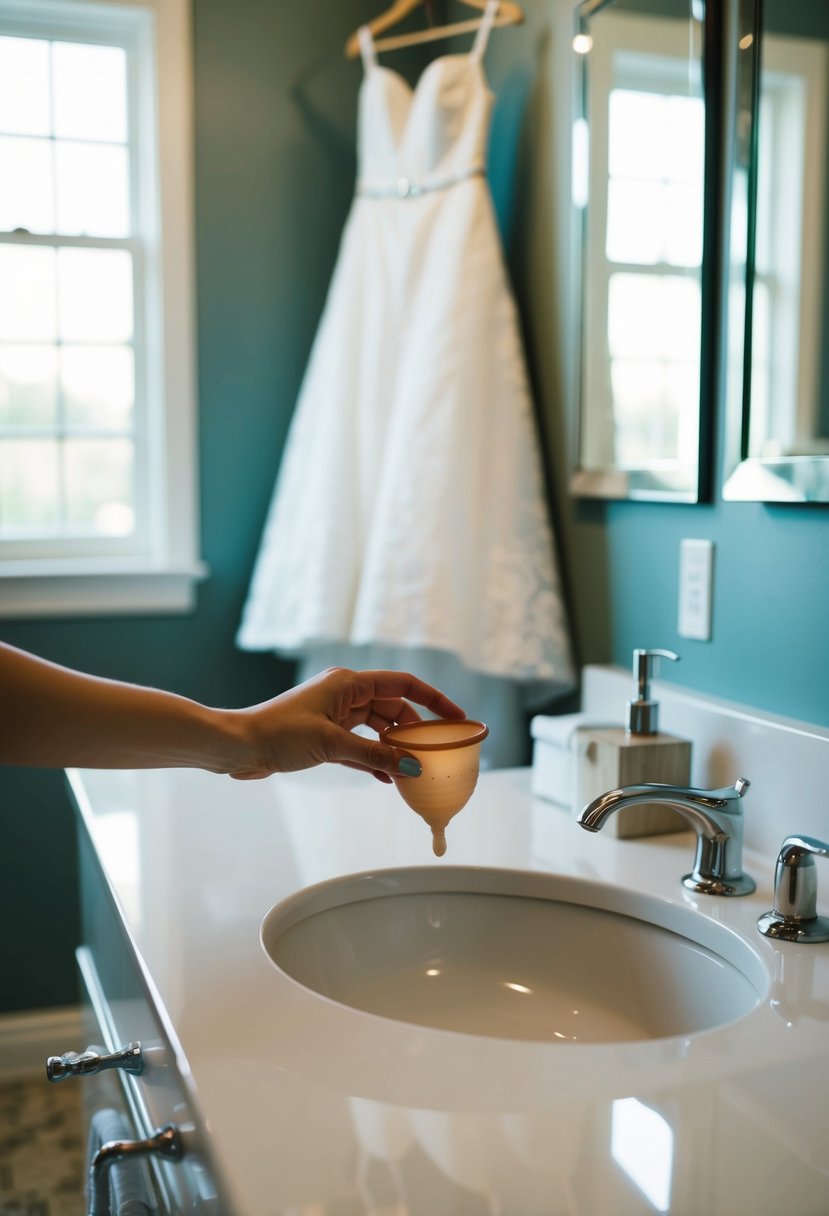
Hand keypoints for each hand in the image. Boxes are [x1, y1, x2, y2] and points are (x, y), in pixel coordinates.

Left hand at [228, 666, 465, 782]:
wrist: (238, 746)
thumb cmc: (278, 734)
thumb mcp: (332, 745)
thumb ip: (375, 756)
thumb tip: (413, 767)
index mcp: (348, 683)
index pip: (403, 685)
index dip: (434, 700)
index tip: (457, 717)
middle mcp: (344, 693)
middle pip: (394, 707)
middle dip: (414, 730)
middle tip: (434, 753)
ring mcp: (335, 713)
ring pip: (378, 728)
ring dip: (395, 748)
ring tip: (414, 769)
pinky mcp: (325, 734)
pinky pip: (361, 744)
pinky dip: (375, 759)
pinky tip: (388, 779)